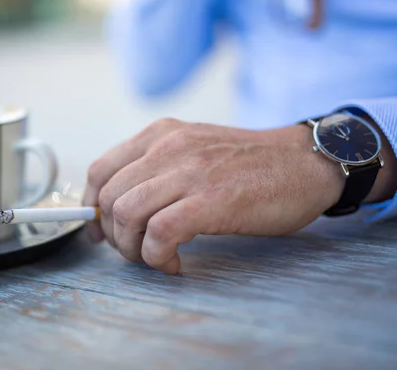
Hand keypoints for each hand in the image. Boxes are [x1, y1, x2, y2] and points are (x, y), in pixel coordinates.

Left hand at [82, 118, 345, 273]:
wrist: (304, 162)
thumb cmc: (249, 164)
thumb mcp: (193, 150)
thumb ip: (156, 169)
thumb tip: (119, 206)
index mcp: (160, 134)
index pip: (99, 170)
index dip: (92, 208)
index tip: (101, 232)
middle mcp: (168, 147)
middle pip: (108, 198)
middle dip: (113, 236)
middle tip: (136, 251)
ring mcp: (189, 171)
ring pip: (126, 215)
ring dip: (132, 249)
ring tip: (155, 257)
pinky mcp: (211, 199)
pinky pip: (159, 233)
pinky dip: (156, 257)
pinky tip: (173, 263)